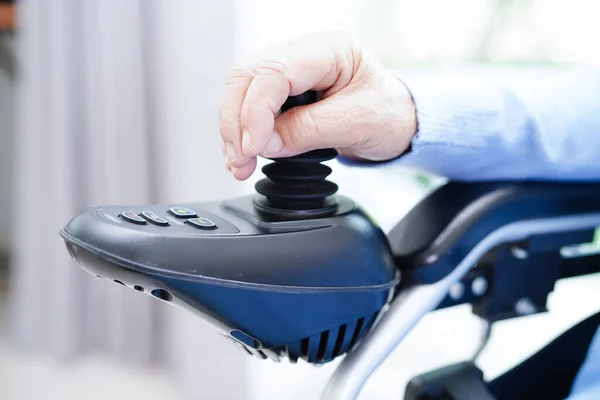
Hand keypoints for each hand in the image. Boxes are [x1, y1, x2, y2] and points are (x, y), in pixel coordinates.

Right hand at [219, 31, 416, 179]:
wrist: (398, 122)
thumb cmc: (388, 113)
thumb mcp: (357, 123)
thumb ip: (309, 131)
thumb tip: (265, 144)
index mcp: (328, 50)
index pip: (274, 72)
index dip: (255, 112)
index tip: (253, 148)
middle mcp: (302, 54)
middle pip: (246, 76)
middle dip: (236, 121)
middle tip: (240, 160)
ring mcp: (289, 71)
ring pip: (240, 90)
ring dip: (233, 129)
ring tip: (240, 164)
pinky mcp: (282, 93)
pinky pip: (248, 106)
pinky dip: (240, 132)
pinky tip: (244, 154)